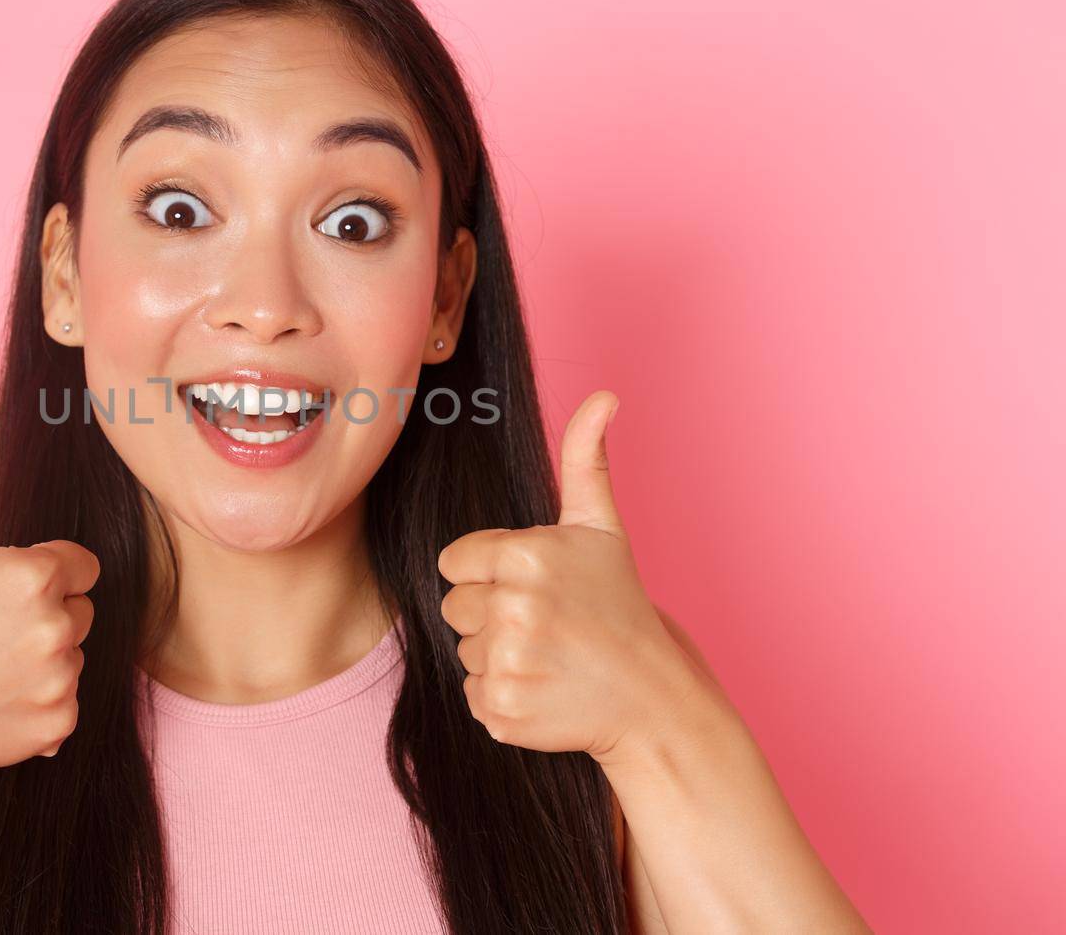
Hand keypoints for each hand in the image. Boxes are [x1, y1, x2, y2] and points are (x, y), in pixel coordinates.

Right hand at [0, 406, 98, 783]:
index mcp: (35, 574)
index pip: (80, 565)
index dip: (41, 576)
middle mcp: (56, 626)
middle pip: (82, 609)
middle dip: (45, 616)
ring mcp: (59, 678)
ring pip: (76, 655)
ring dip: (44, 660)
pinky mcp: (60, 724)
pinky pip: (70, 702)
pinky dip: (41, 705)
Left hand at [437, 391, 706, 764]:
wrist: (652, 696)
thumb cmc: (618, 604)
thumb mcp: (600, 528)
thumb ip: (586, 458)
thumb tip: (604, 395)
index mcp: (525, 556)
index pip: (454, 563)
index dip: (488, 574)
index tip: (534, 587)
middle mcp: (513, 608)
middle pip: (454, 608)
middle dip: (491, 615)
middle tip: (547, 625)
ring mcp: (508, 663)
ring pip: (464, 652)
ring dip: (498, 657)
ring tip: (550, 657)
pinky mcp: (503, 711)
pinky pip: (473, 696)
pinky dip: (503, 699)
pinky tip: (544, 690)